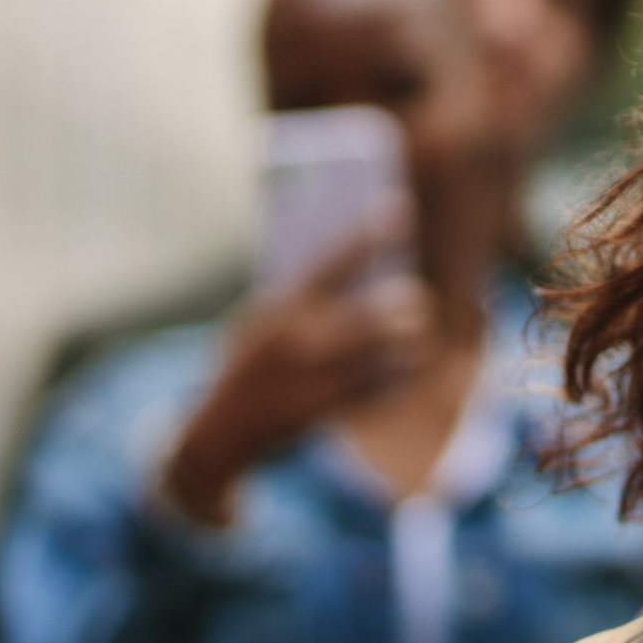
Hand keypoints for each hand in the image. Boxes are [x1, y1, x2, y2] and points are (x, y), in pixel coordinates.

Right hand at [162, 231, 431, 525]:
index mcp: (279, 309)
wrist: (218, 430)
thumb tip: (358, 265)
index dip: (366, 236)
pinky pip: (372, 393)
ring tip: (425, 335)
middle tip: (423, 296)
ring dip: (407, 346)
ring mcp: (308, 380)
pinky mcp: (321, 413)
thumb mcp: (258, 321)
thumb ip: (298, 294)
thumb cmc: (248, 362)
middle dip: (401, 305)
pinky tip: (411, 370)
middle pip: (365, 316)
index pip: (329, 263)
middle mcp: (294, 341)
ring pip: (376, 358)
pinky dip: (395, 380)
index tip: (401, 212)